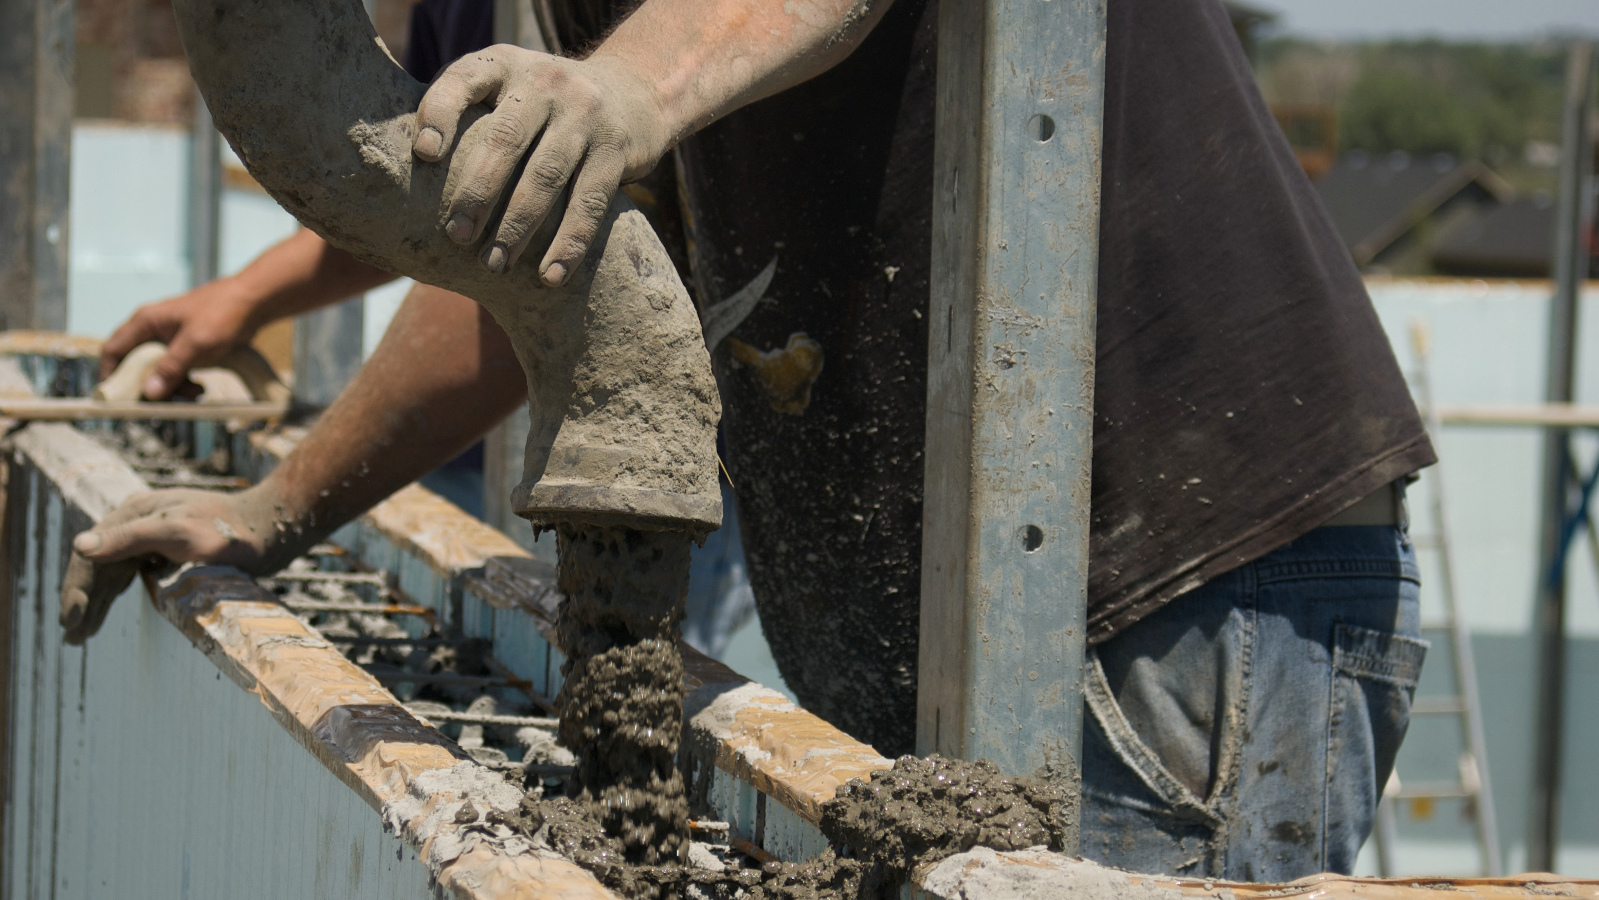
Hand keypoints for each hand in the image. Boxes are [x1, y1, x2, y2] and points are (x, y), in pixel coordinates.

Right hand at [60, 487, 298, 643]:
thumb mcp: (178, 533)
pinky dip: (115, 595)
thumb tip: (80, 547)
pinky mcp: (169, 552)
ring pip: (113, 573)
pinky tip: (105, 610)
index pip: (92, 554)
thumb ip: (131, 538)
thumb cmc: (228, 530)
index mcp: (135, 514)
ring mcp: (154, 538)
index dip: (78, 588)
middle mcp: (139, 523)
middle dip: (82, 601)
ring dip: (96, 602)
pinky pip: (130, 575)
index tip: (71, 622)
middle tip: (72, 638)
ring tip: (79, 636)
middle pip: (99, 565)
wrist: (271, 528)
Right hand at [100, 280, 259, 399]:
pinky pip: (176, 368)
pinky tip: (199, 389)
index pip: (113, 349)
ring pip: (158, 369)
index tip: (117, 398)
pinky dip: (184, 380)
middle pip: (136, 364)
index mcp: (146, 322)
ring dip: (171, 385)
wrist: (253, 302)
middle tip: (163, 402)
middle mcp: (153, 329)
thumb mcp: (195, 344)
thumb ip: (171, 368)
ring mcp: (170, 337)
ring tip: (193, 394)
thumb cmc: (222, 314)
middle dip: (149, 385)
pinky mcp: (186, 345)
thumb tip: (150, 393)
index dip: (110, 373)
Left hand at [413, 45, 668, 284]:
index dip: (440, 113)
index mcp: (503, 65)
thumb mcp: (507, 90)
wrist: (634, 91)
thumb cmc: (545, 107)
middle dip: (478, 192)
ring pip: (546, 176)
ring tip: (496, 264)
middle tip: (456, 237)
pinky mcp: (616, 149)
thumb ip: (467, 116)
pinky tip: (551, 276)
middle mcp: (544, 82)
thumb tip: (412, 177)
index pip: (463, 80)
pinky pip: (590, 202)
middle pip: (505, 138)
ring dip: (518, 226)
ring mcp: (585, 114)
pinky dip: (569, 242)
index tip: (423, 154)